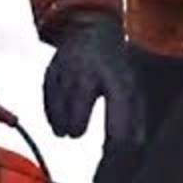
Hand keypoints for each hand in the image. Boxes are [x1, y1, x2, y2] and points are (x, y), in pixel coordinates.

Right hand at [42, 12, 141, 143]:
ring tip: (68, 131)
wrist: (90, 31)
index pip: (119, 106)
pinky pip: (47, 97)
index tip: (113, 151)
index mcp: (116, 75)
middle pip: (79, 104)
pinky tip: (57, 121)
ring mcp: (68, 68)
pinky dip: (51, 113)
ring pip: (59, 103)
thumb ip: (133, 116)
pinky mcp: (52, 70)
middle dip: (76, 125)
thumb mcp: (129, 86)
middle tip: (77, 134)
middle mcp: (91, 70)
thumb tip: (136, 146)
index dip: (117, 131)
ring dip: (61, 122)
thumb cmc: (114, 68)